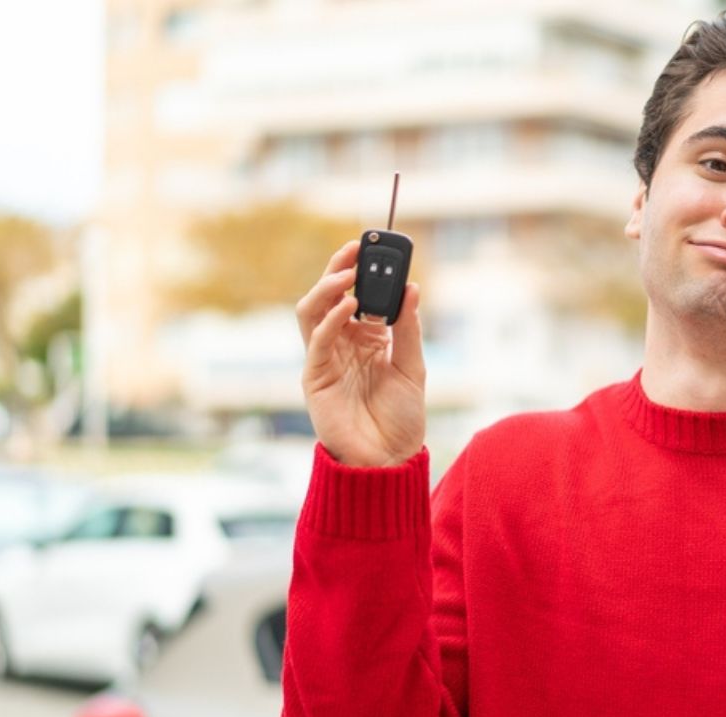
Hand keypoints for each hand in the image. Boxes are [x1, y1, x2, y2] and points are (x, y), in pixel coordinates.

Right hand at [297, 240, 425, 466]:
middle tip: (355, 247)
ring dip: (327, 288)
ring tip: (347, 273)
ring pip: (312, 311)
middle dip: (339, 269)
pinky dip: (331, 320)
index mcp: (365, 340)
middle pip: (329, 296)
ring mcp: (326, 360)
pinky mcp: (316, 378)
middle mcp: (342, 345)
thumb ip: (409, 329)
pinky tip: (350, 305)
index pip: (357, 295)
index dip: (361, 271)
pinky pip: (317, 341)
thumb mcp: (413, 368)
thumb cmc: (401, 419)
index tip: (375, 247)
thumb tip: (412, 288)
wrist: (389, 461)